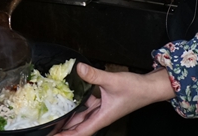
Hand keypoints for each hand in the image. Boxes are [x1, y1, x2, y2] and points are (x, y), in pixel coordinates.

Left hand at [57, 63, 174, 135]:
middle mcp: (100, 116)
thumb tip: (78, 68)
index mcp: (101, 117)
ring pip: (83, 118)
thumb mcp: (112, 81)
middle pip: (78, 128)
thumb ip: (94, 75)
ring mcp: (103, 110)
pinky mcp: (105, 102)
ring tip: (55, 118)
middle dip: (64, 129)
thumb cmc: (135, 88)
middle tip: (48, 127)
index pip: (79, 132)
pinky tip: (73, 100)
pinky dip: (79, 107)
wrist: (149, 87)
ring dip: (70, 119)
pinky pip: (89, 108)